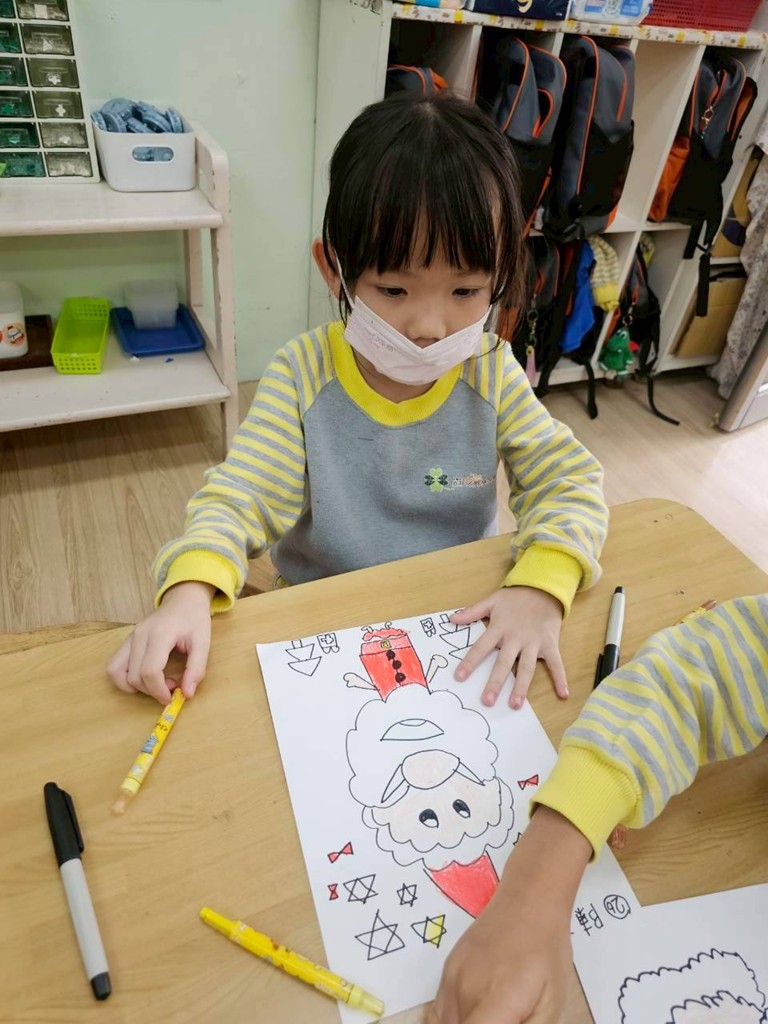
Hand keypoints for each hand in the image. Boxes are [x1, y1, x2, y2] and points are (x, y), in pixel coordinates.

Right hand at [107, 581, 213, 702]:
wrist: (183, 600)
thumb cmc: (194, 619)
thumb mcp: (203, 642)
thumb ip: (196, 669)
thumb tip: (187, 694)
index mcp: (160, 634)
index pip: (149, 671)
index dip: (159, 690)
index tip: (172, 697)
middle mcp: (140, 635)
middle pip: (134, 676)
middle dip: (152, 690)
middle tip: (172, 686)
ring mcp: (130, 637)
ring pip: (117, 672)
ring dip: (135, 686)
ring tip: (156, 683)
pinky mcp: (127, 640)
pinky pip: (114, 665)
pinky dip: (124, 678)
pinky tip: (143, 678)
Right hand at [427, 808, 590, 1023]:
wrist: (527, 901)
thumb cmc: (547, 954)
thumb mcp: (552, 1006)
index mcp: (497, 1000)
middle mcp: (465, 990)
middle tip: (505, 1018)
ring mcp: (450, 979)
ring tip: (494, 1014)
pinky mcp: (445, 971)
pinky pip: (438, 1013)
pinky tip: (470, 1018)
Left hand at [452, 587, 566, 707]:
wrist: (543, 588)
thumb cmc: (515, 597)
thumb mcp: (492, 601)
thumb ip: (472, 612)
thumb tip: (451, 620)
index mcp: (500, 628)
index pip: (481, 647)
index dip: (470, 662)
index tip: (459, 677)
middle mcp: (516, 638)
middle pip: (504, 663)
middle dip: (496, 682)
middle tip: (487, 701)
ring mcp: (534, 642)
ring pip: (527, 667)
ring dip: (522, 686)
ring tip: (515, 704)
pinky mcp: (550, 644)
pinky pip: (556, 663)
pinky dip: (560, 678)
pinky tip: (563, 694)